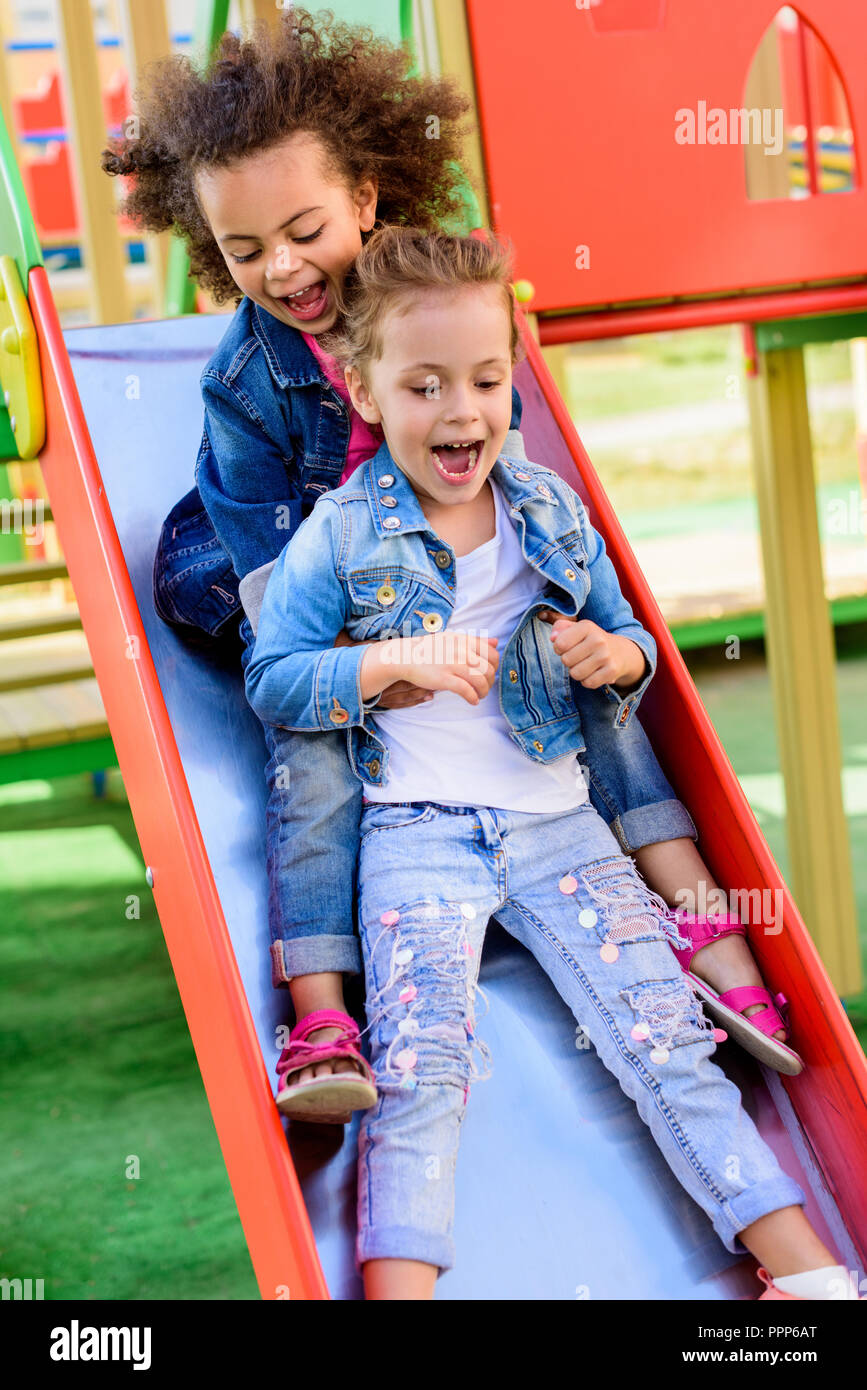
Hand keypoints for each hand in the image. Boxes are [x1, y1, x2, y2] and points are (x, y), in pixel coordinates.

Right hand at [361, 631, 498, 705]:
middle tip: (484, 688)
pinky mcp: (444, 679)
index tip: (489, 674)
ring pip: (480, 681)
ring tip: (479, 696)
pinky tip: (472, 701)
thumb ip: (476, 641)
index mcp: (465, 641)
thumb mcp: (454, 639)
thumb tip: (496, 641)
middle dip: (490, 682)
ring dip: (483, 692)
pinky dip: (473, 698)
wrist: (406, 656)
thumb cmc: (431, 649)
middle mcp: (462, 651)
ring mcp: (453, 665)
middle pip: (489, 670)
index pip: (493, 654)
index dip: (495, 667)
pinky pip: (466, 691)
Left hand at [545, 614, 645, 690]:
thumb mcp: (575, 628)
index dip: (558, 649)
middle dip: (568, 661)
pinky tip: (593, 672)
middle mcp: (598, 640)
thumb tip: (553, 638)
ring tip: (584, 665)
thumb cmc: (590, 640)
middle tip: (578, 657)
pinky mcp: (612, 671)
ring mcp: (606, 656)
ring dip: (576, 672)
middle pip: (566, 660)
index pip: (560, 643)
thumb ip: (559, 628)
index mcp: (587, 626)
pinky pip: (588, 683)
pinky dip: (587, 681)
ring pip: (575, 674)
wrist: (620, 651)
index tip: (566, 647)